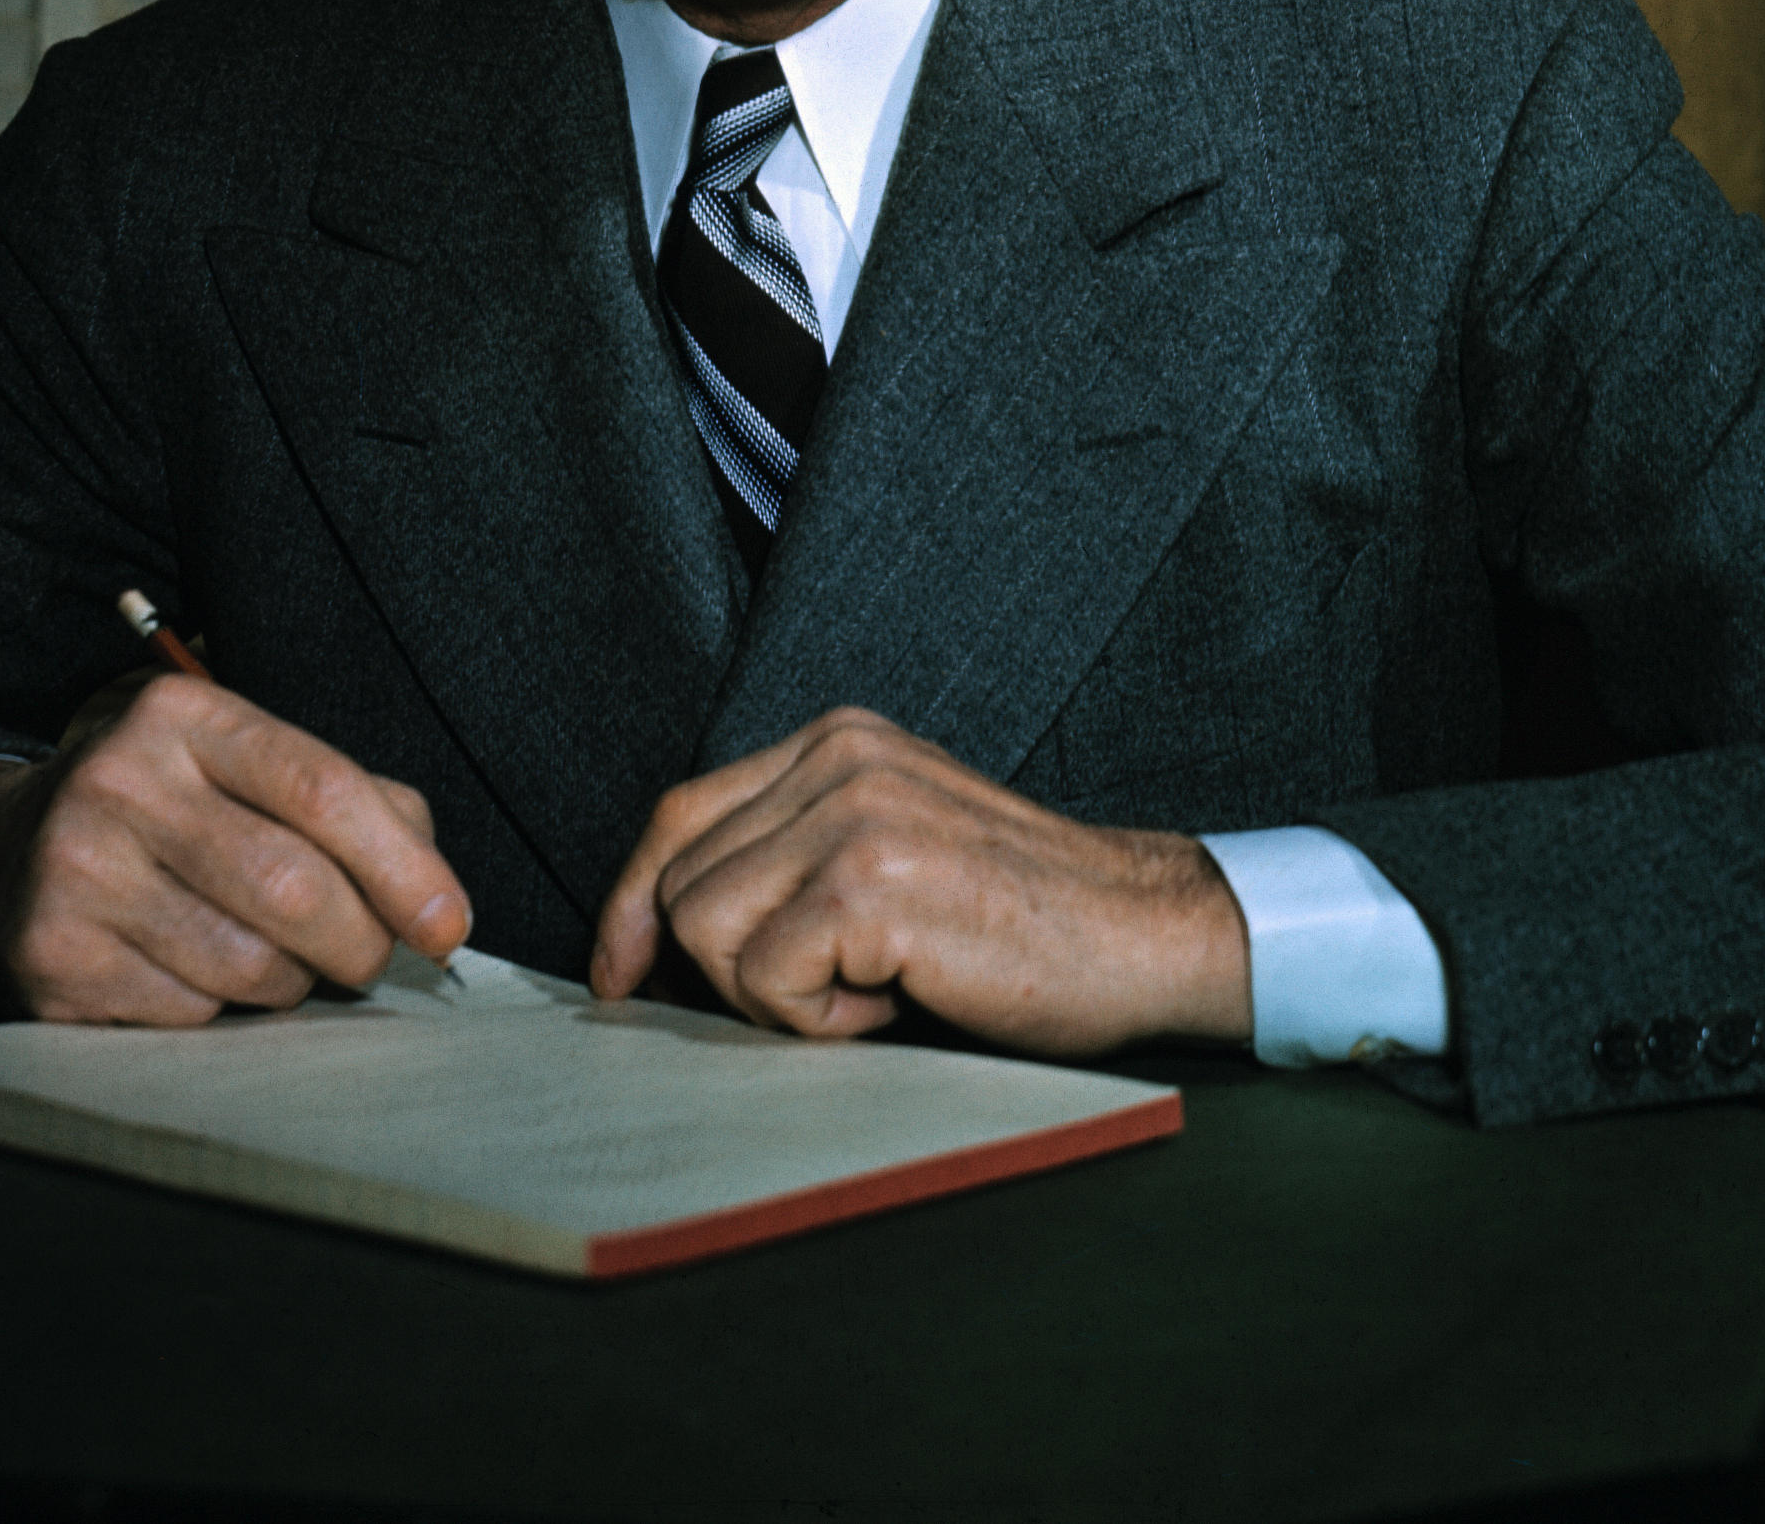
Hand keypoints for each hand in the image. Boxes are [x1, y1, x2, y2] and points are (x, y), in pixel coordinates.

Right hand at [0, 671, 470, 1021]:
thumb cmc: (159, 814)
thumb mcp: (241, 770)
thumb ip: (349, 803)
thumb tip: (432, 892)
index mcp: (184, 717)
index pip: (322, 789)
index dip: (403, 868)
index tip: (449, 925)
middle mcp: (123, 783)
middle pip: (294, 889)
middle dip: (358, 942)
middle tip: (367, 957)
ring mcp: (80, 873)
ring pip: (250, 966)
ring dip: (290, 983)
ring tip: (270, 957)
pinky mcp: (56, 960)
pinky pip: (192, 1014)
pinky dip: (219, 1010)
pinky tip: (192, 973)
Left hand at [588, 708, 1253, 1057]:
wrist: (1144, 935)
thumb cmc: (1020, 922)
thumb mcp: (890, 853)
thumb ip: (790, 859)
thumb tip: (655, 942)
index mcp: (833, 743)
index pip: (678, 815)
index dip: (631, 904)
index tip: (621, 978)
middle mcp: (834, 759)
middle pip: (677, 883)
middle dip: (724, 972)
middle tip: (837, 992)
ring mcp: (851, 814)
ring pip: (702, 933)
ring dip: (777, 996)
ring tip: (875, 986)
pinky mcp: (869, 884)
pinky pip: (763, 982)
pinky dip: (821, 1021)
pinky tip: (900, 997)